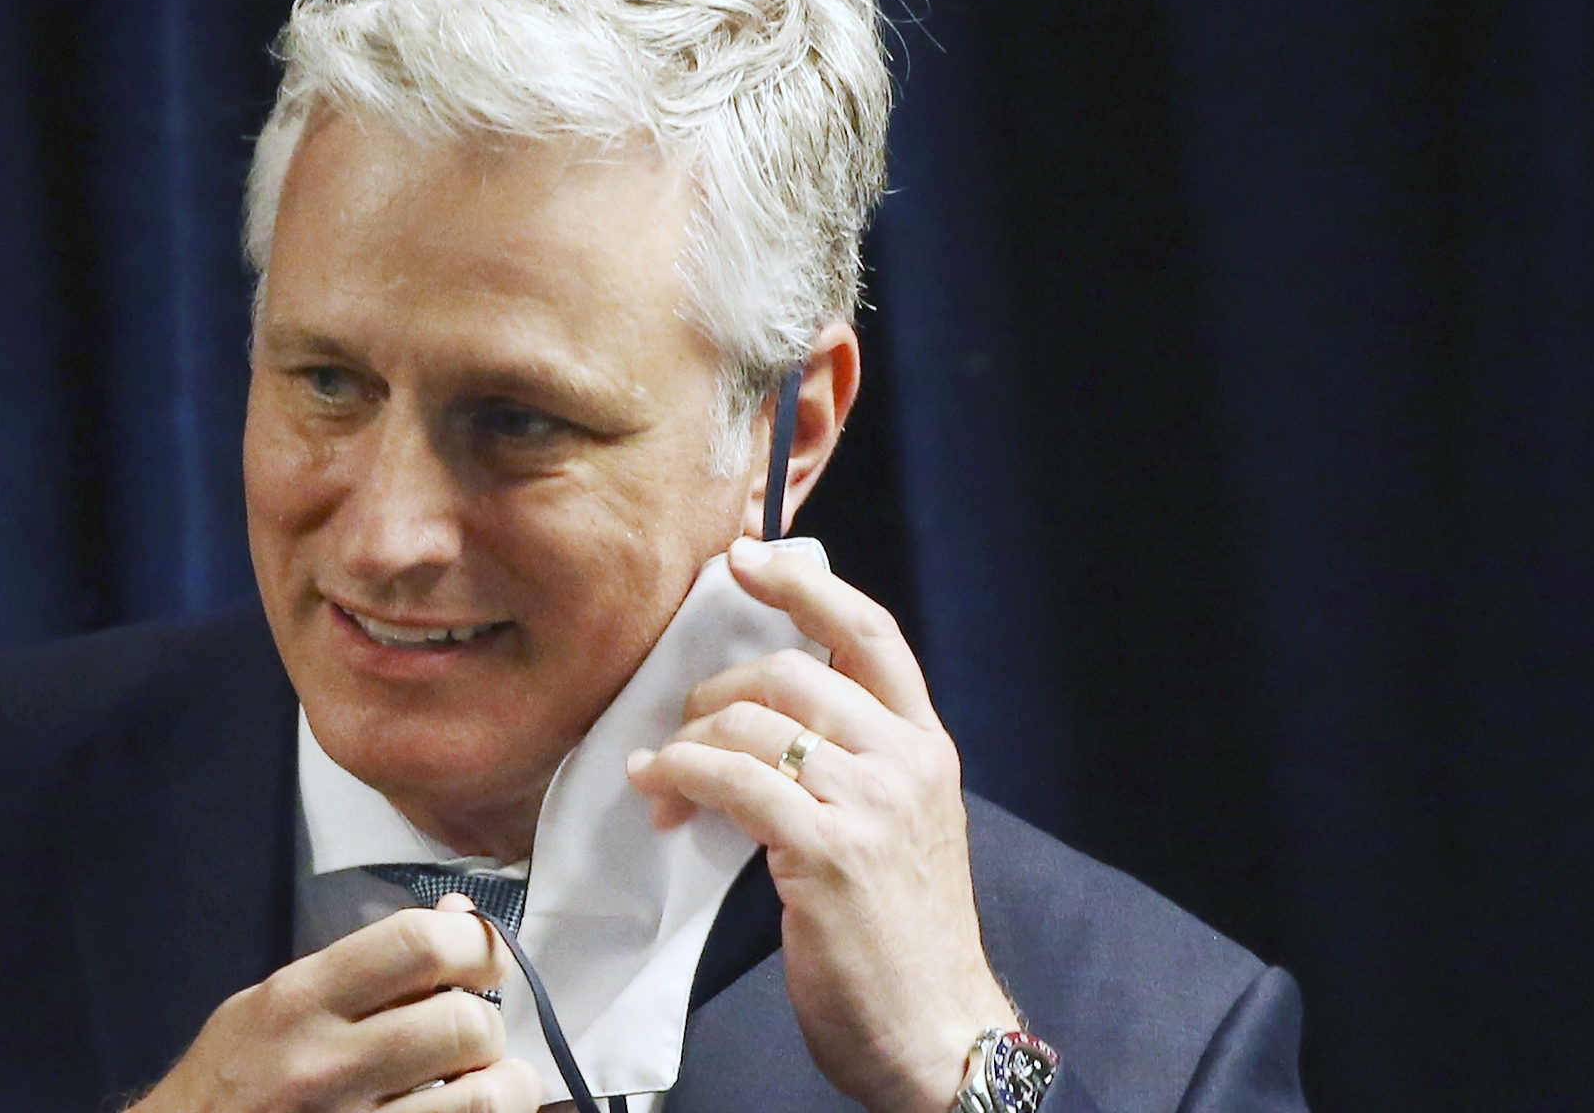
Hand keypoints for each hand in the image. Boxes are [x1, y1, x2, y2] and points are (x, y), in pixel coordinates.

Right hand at [135, 892, 543, 1112]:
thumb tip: (458, 915)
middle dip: (486, 1027)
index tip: (486, 958)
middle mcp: (323, 1064)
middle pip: (462, 1024)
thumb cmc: (233, 1081)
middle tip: (471, 1037)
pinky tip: (458, 1111)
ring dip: (501, 1086)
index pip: (416, 945)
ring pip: (479, 1097)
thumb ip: (365, 965)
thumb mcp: (275, 1002)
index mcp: (299, 1001)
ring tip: (481, 1082)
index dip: (476, 943)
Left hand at [625, 537, 1017, 1112]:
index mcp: (927, 746)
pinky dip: (682, 776)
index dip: (802, 584)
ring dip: (687, 743)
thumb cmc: (899, 937)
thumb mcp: (896, 828)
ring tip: (660, 779)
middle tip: (680, 734)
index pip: (869, 631)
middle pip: (790, 672)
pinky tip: (659, 792)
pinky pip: (734, 781)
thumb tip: (759, 715)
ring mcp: (871, 804)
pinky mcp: (828, 852)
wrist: (934, 1033)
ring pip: (753, 723)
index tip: (744, 559)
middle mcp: (908, 762)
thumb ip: (850, 763)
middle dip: (713, 693)